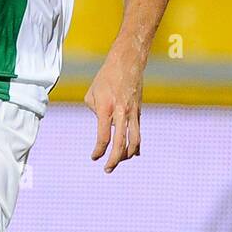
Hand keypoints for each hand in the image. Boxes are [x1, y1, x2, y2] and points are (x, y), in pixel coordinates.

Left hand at [84, 45, 143, 173]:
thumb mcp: (92, 94)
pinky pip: (139, 132)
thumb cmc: (106, 77)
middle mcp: (121, 113)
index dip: (99, 151)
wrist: (127, 62)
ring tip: (119, 162)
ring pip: (135, 141)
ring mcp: (133, 113)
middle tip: (107, 169)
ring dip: (127, 155)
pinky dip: (136, 145)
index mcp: (106, 109)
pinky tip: (132, 153)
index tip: (94, 157)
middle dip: (114, 160)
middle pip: (121, 144)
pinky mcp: (139, 111)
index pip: (104, 137)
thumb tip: (103, 124)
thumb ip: (95, 112)